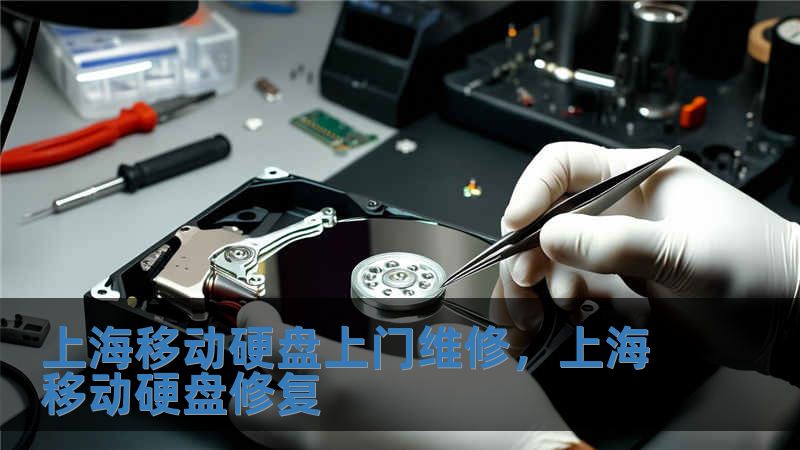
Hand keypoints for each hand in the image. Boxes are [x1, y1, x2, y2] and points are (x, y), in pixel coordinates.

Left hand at [228, 302, 580, 448]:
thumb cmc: (498, 419)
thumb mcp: (463, 355)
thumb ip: (426, 341)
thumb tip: (422, 335)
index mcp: (349, 381)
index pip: (271, 347)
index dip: (255, 325)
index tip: (255, 315)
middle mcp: (328, 428)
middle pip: (248, 410)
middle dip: (246, 385)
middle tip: (261, 366)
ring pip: (279, 442)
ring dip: (279, 417)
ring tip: (302, 399)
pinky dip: (320, 440)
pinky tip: (349, 428)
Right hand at [497, 142, 799, 373]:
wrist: (787, 321)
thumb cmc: (755, 269)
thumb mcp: (685, 252)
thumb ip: (617, 243)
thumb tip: (551, 236)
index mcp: (635, 178)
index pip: (564, 167)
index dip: (534, 190)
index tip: (519, 224)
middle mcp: (616, 210)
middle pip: (546, 216)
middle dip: (526, 248)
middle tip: (524, 281)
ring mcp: (612, 249)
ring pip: (549, 257)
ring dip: (532, 284)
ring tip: (529, 313)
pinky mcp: (613, 285)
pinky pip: (566, 289)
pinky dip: (549, 306)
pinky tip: (549, 320)